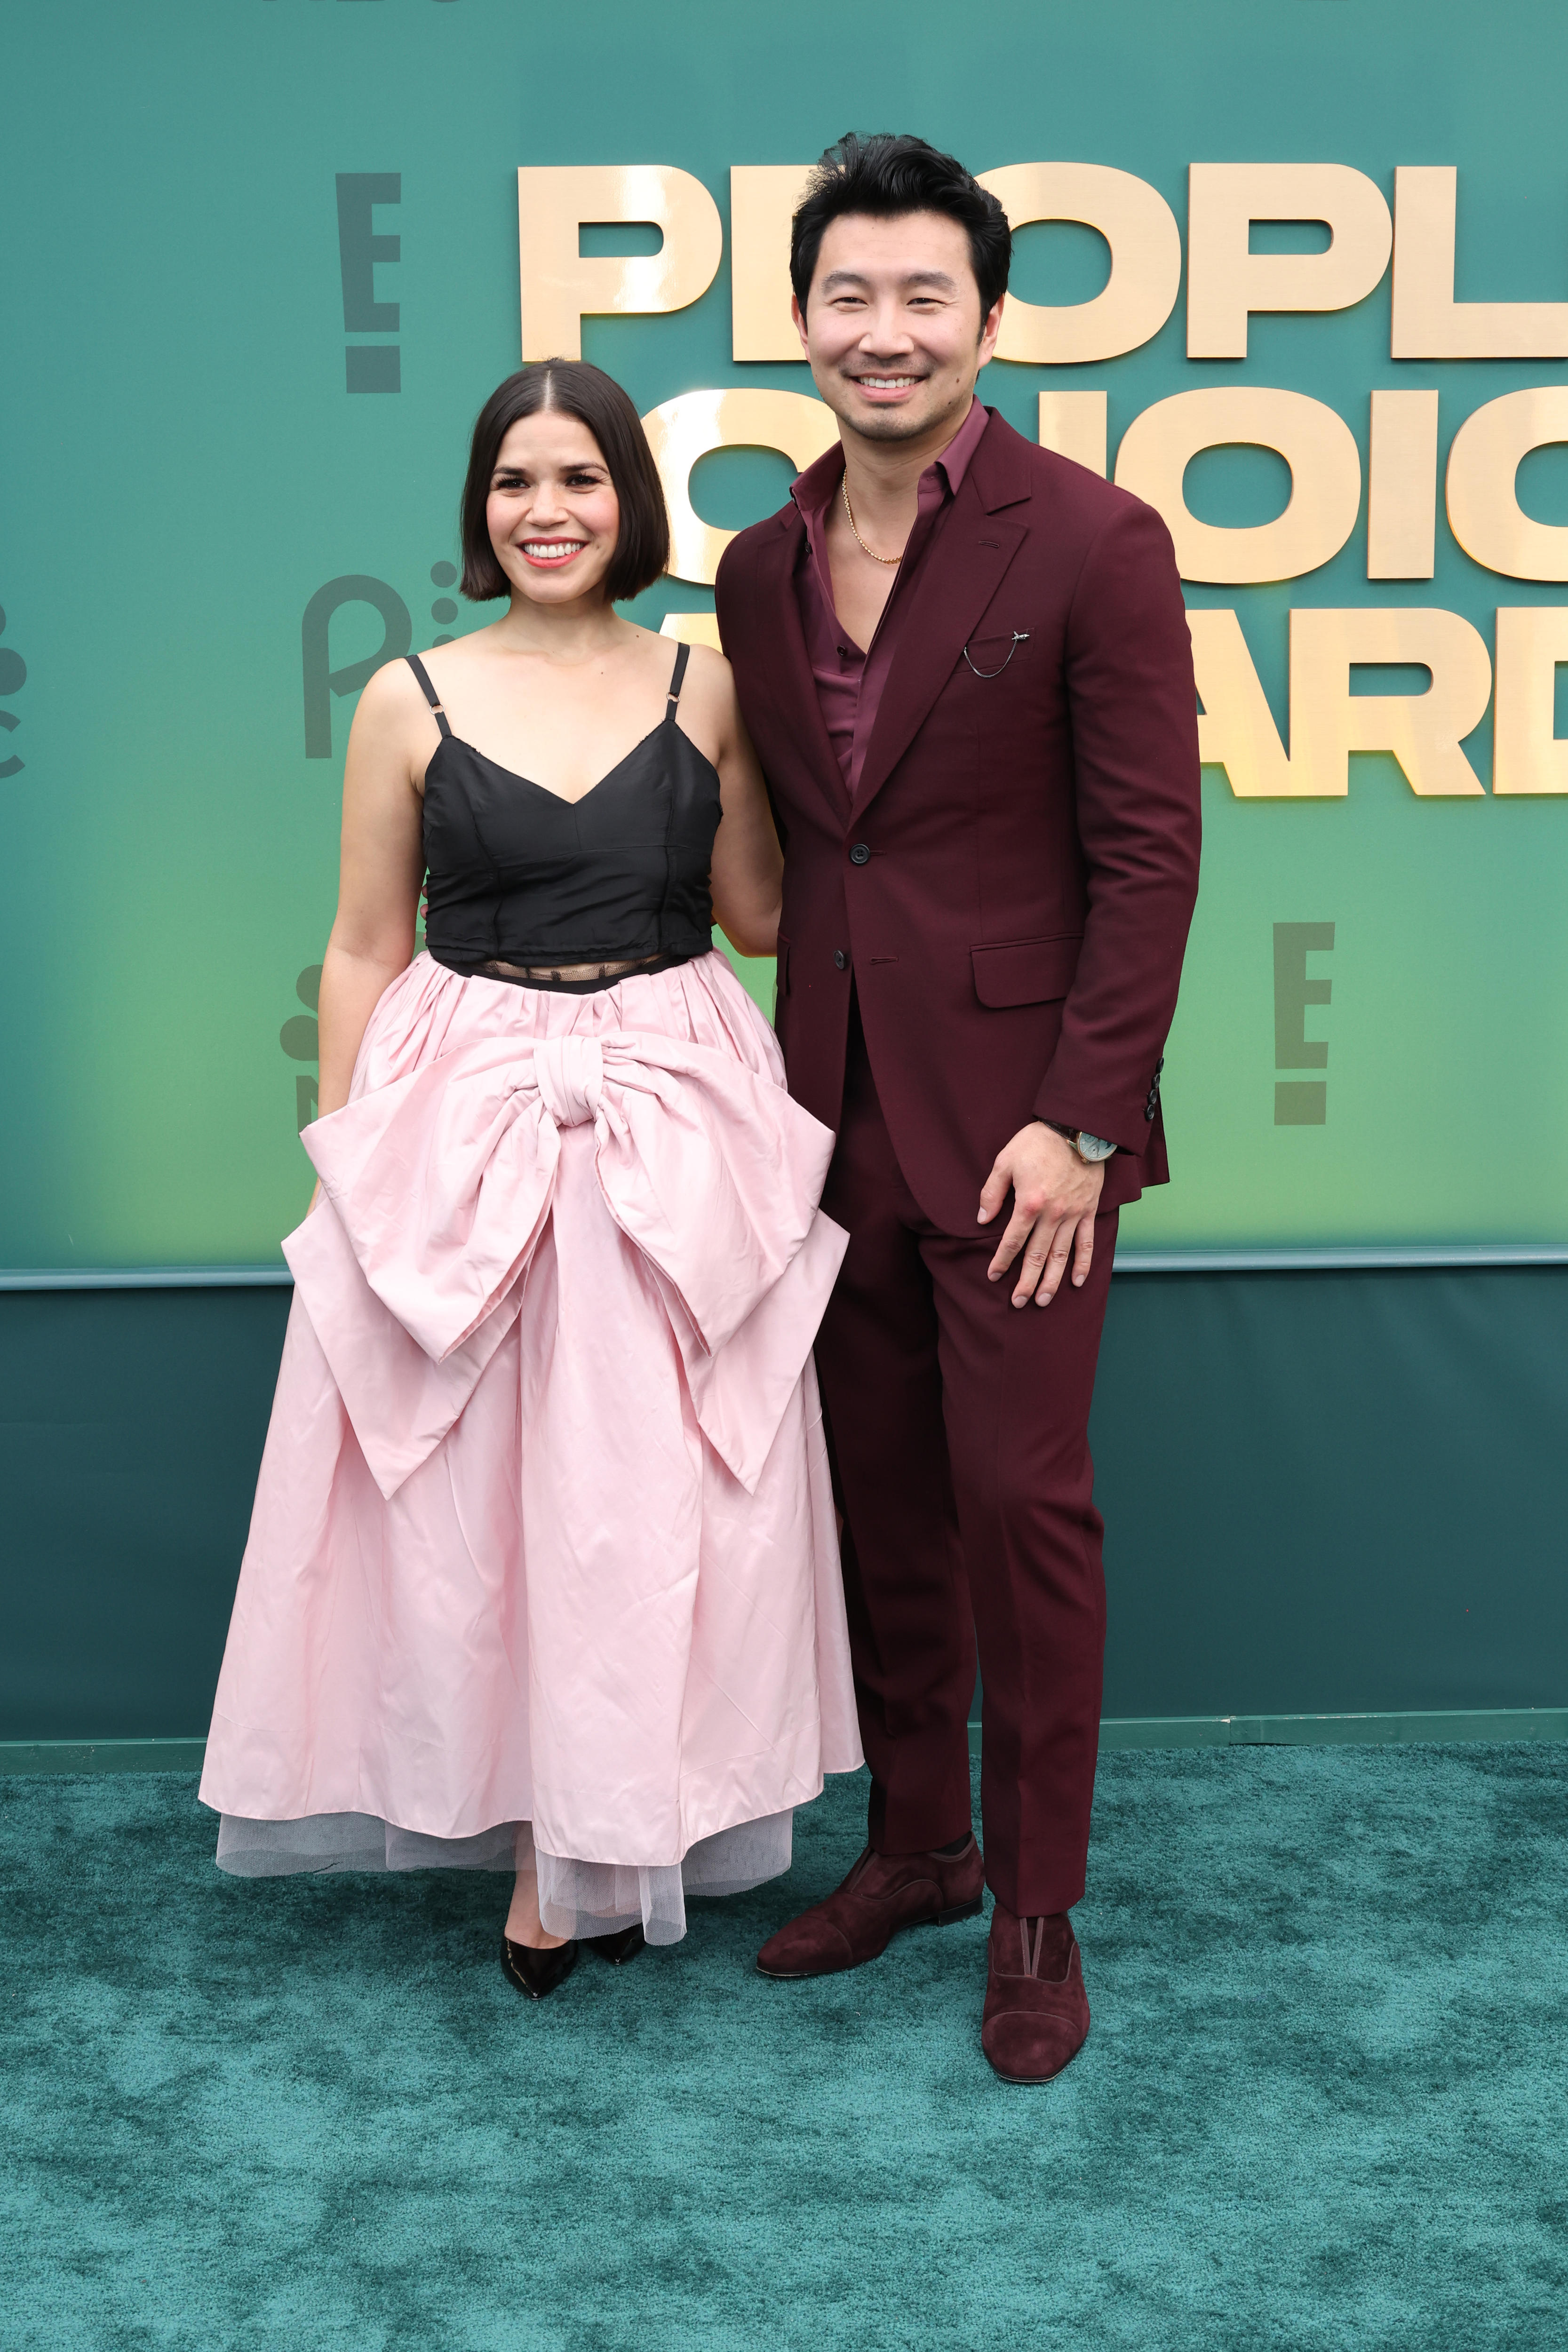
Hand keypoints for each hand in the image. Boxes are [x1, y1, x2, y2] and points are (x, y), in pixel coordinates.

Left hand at [977, 1122, 1105, 1306]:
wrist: (1077, 1128)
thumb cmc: (1037, 1142)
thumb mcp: (1004, 1161)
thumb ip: (992, 1192)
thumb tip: (982, 1219)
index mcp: (1029, 1203)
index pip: (1012, 1241)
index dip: (1002, 1261)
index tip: (993, 1276)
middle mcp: (1052, 1214)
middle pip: (1037, 1256)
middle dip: (1026, 1281)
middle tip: (1019, 1302)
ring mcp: (1073, 1215)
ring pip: (1061, 1255)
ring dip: (1052, 1280)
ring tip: (1042, 1300)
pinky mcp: (1089, 1211)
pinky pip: (1087, 1242)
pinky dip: (1083, 1263)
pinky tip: (1077, 1282)